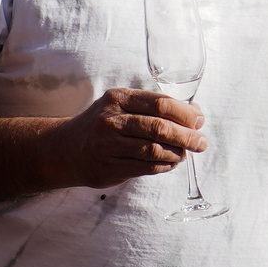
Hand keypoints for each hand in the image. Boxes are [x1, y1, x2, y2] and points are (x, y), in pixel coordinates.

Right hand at [42, 88, 206, 189]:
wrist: (67, 149)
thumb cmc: (104, 125)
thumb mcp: (123, 106)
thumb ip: (155, 108)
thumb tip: (196, 114)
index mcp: (118, 99)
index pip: (159, 103)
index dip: (184, 113)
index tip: (199, 121)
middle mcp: (111, 120)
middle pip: (159, 127)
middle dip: (186, 136)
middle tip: (201, 143)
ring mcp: (108, 145)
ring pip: (153, 150)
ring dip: (177, 153)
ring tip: (185, 154)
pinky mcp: (109, 167)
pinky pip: (146, 167)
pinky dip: (164, 166)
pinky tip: (171, 163)